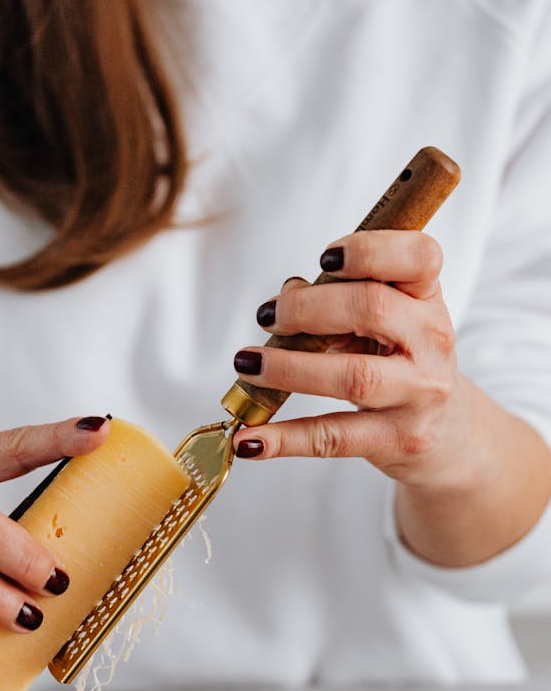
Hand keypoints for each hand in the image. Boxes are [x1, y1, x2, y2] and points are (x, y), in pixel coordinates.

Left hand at [232, 229, 472, 489]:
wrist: (445, 429)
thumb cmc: (399, 360)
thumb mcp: (384, 321)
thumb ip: (337, 299)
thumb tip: (286, 295)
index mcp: (427, 298)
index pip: (419, 257)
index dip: (370, 250)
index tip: (325, 259)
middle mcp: (432, 341)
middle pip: (372, 309)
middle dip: (307, 308)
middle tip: (267, 316)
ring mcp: (419, 394)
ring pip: (353, 377)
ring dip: (288, 369)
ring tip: (246, 364)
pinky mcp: (399, 440)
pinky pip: (333, 438)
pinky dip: (284, 439)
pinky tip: (249, 440)